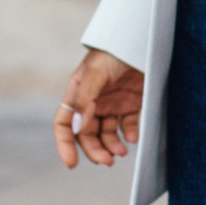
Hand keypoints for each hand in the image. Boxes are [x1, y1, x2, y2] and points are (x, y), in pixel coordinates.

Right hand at [54, 49, 142, 170]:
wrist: (141, 40)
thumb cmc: (113, 52)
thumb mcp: (95, 74)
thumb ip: (85, 101)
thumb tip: (78, 129)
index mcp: (77, 94)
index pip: (64, 124)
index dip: (65, 144)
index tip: (72, 163)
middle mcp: (92, 103)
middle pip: (87, 135)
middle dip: (95, 150)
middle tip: (107, 162)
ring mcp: (112, 104)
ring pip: (107, 134)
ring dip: (112, 146)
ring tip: (121, 153)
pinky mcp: (131, 105)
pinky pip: (127, 126)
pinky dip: (129, 135)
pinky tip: (132, 138)